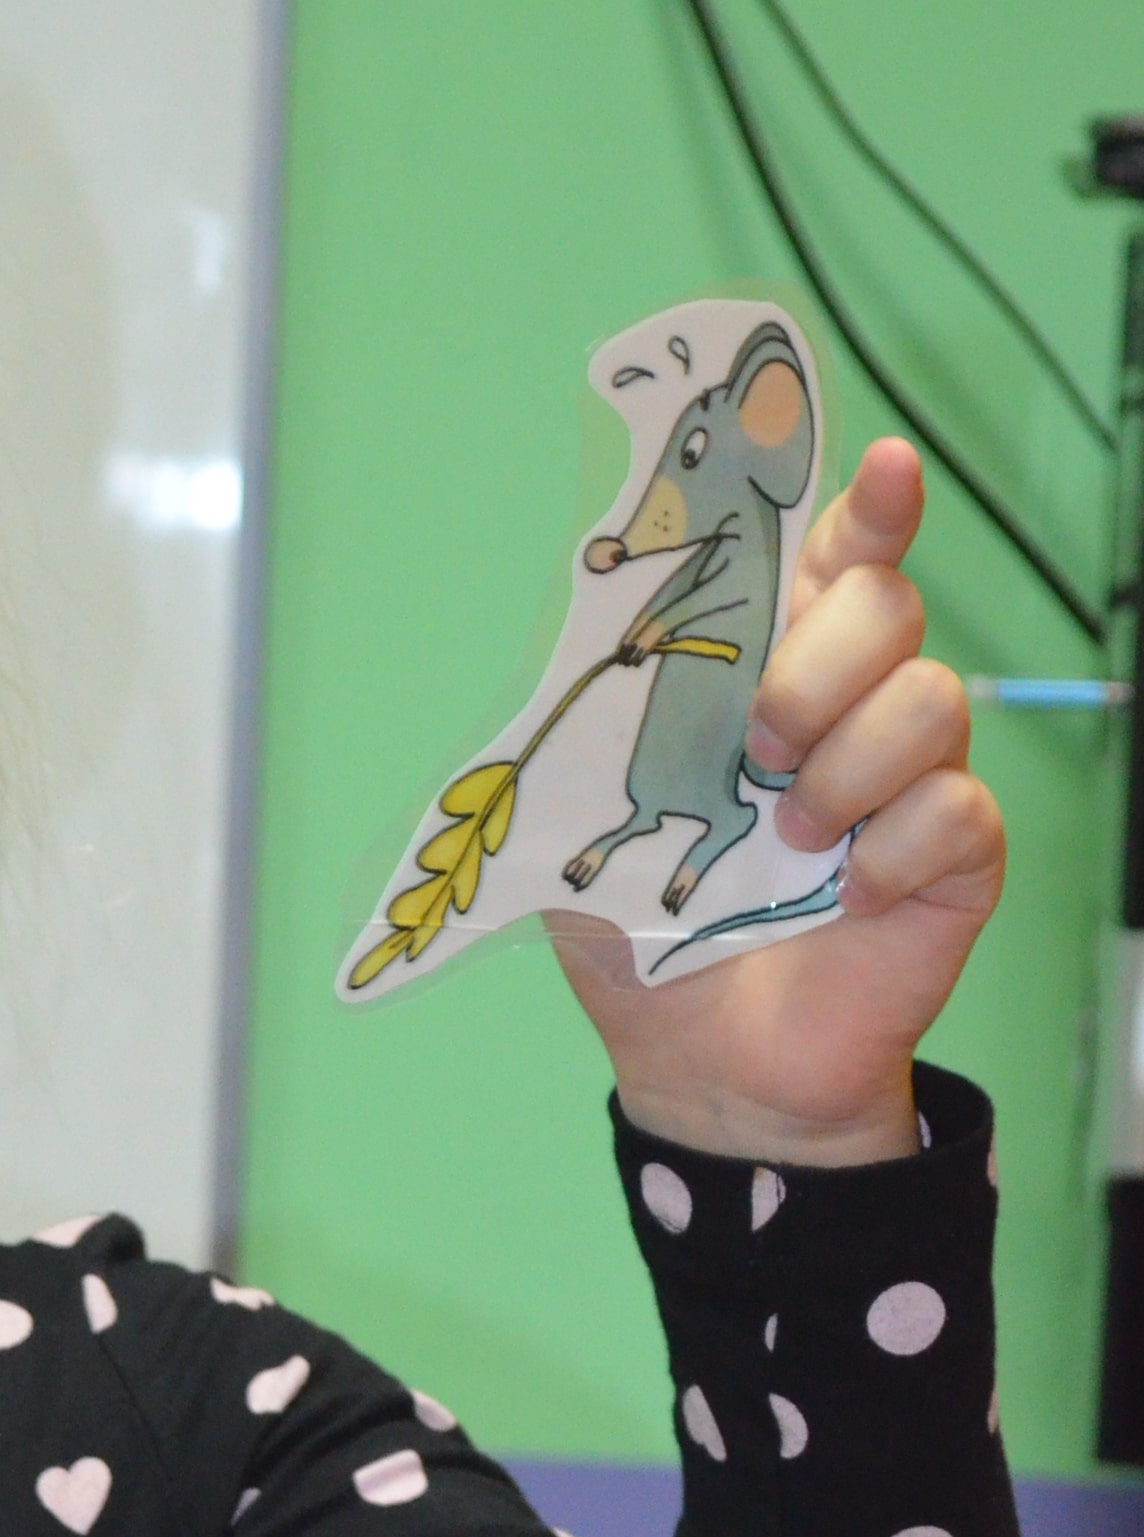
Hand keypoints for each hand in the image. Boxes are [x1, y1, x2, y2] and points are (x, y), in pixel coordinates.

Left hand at [543, 440, 1004, 1164]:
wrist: (703, 1066)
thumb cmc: (646, 934)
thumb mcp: (583, 819)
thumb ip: (594, 723)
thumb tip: (579, 626)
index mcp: (769, 676)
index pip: (835, 560)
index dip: (870, 508)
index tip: (885, 469)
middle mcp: (852, 709)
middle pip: (888, 605)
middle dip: (821, 660)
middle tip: (758, 745)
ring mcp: (912, 781)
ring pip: (930, 699)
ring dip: (845, 770)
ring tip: (791, 841)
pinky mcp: (956, 859)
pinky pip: (958, 810)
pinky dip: (893, 853)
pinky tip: (847, 898)